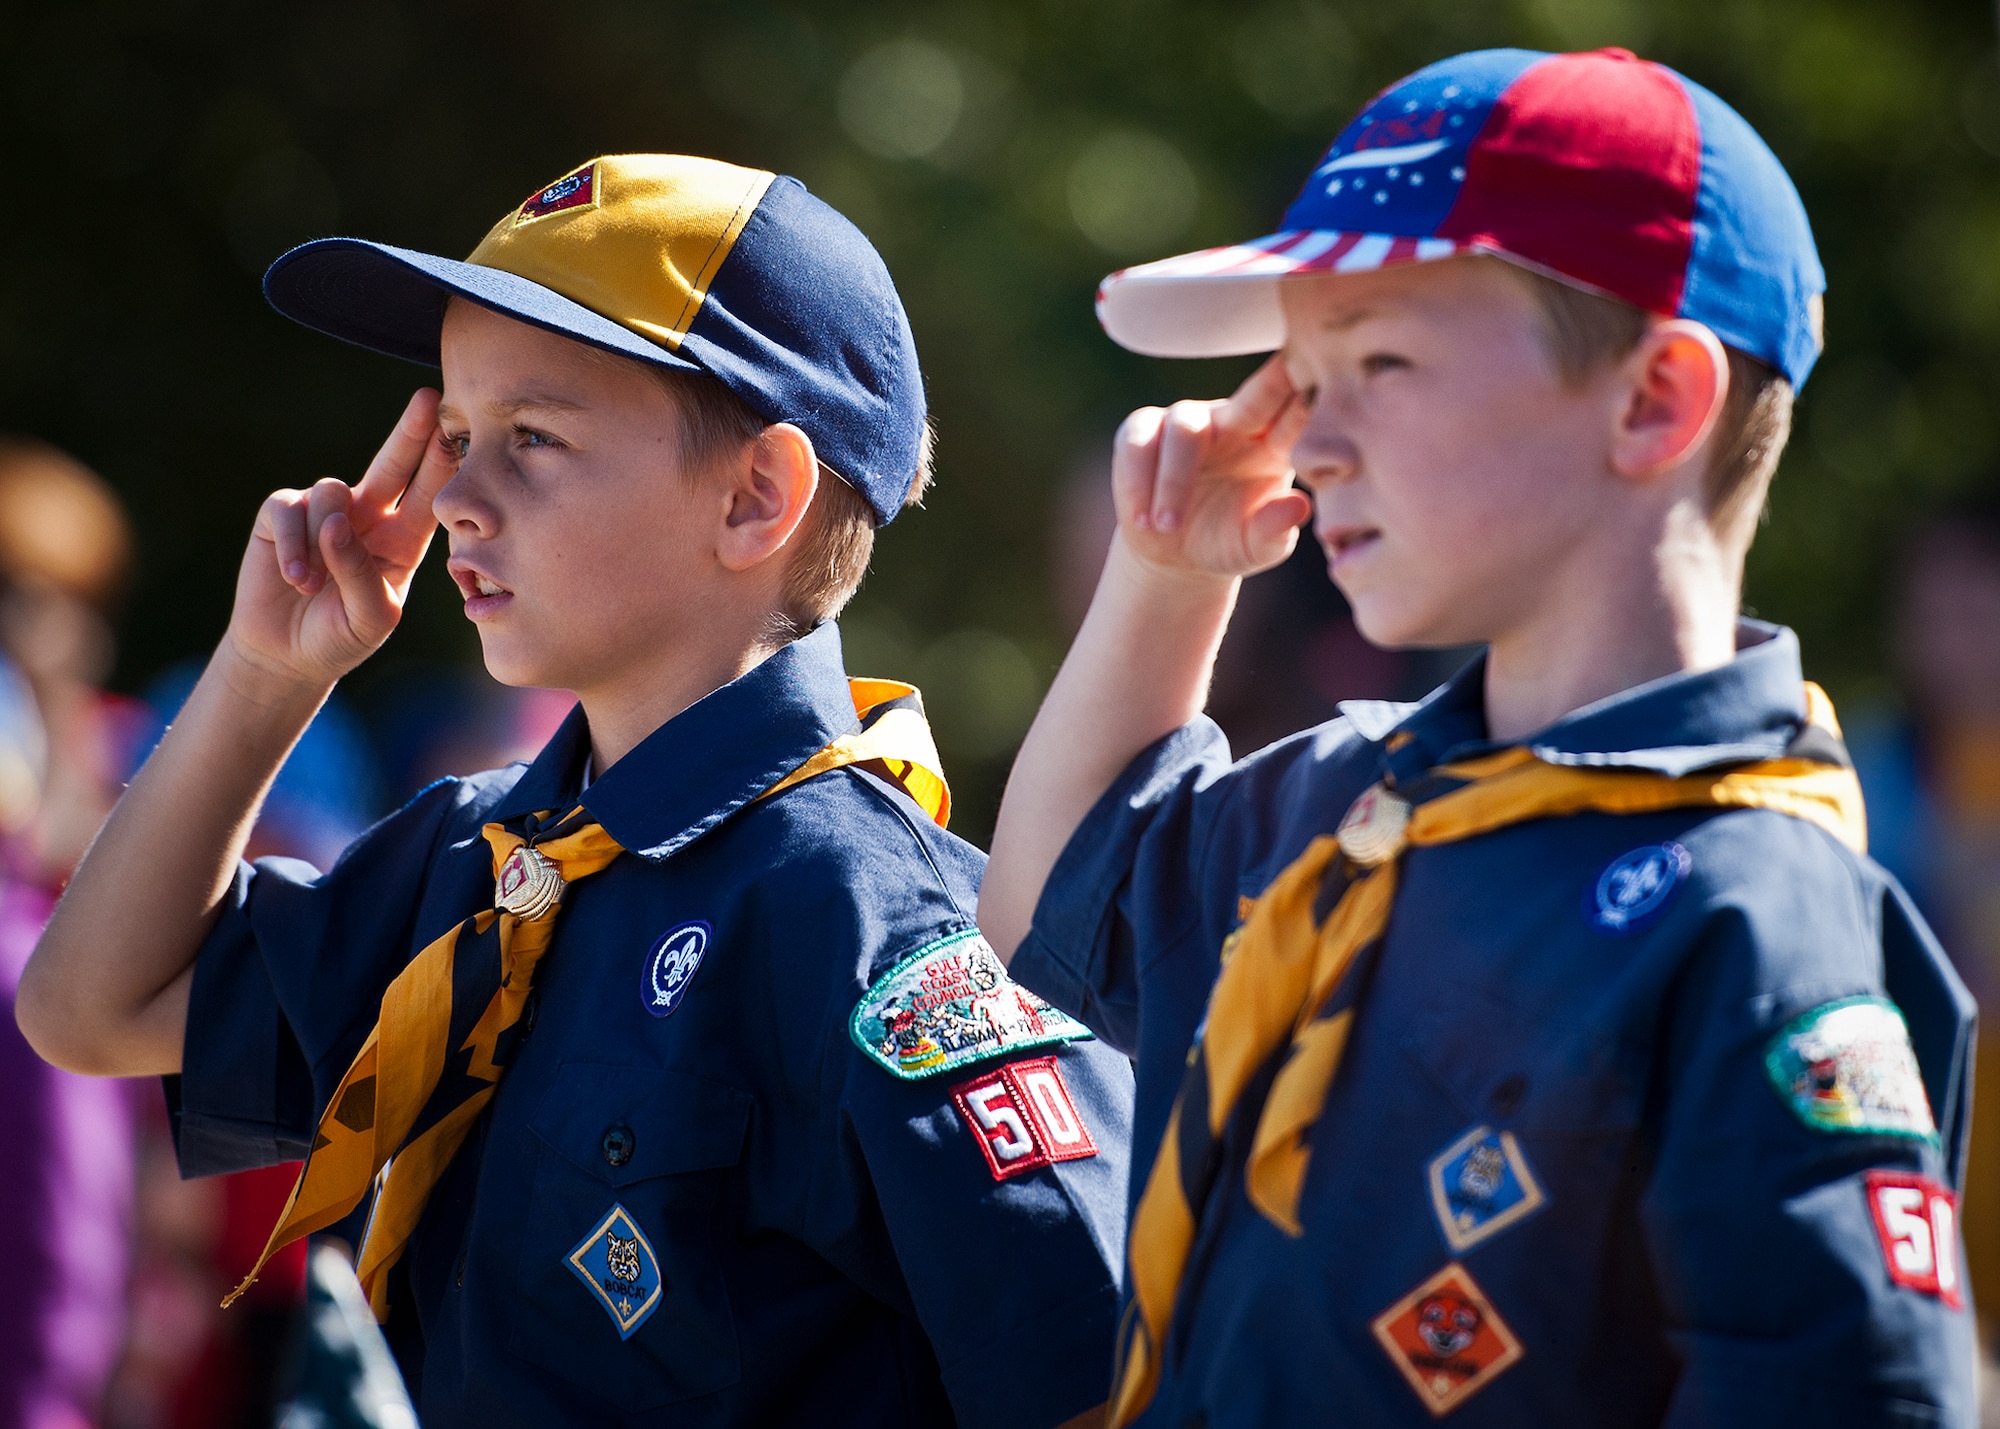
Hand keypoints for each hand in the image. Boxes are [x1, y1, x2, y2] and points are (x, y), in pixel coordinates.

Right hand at [226, 389, 456, 692]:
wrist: (289, 654)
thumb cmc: (341, 635)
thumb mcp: (369, 617)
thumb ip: (362, 574)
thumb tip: (339, 523)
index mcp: (404, 538)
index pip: (429, 495)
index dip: (443, 463)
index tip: (459, 431)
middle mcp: (369, 516)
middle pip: (393, 465)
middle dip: (410, 433)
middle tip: (429, 401)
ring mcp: (325, 511)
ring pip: (333, 494)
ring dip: (324, 541)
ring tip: (315, 585)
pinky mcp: (282, 515)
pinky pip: (290, 512)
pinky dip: (293, 546)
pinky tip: (296, 578)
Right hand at [1112, 354, 1313, 580]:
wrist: (1175, 557)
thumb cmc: (1226, 544)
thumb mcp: (1256, 548)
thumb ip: (1275, 530)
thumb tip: (1299, 507)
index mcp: (1274, 445)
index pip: (1298, 417)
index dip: (1311, 400)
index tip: (1331, 382)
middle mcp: (1236, 423)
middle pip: (1256, 396)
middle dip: (1272, 384)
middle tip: (1287, 373)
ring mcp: (1189, 422)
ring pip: (1185, 428)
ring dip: (1174, 480)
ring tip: (1168, 527)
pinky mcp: (1143, 432)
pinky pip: (1138, 443)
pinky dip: (1137, 483)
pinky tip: (1143, 520)